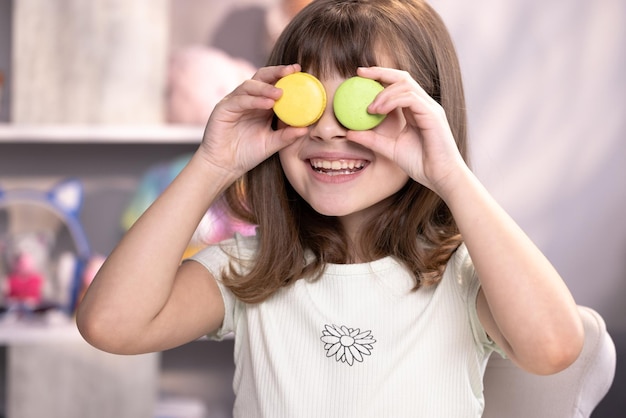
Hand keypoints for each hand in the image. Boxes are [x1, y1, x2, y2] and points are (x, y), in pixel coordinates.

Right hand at [197, 64, 308, 180]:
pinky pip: (240, 100)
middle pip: (261, 77)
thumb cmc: (247, 154)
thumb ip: (287, 136)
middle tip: (292, 71)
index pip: (273, 83)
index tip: (300, 70)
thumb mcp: (271, 144)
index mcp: (260, 105)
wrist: (224, 166)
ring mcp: (234, 102)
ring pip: (249, 86)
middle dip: (276, 72)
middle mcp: (247, 100)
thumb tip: (306, 129)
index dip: (285, 76)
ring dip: (265, 88)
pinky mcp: (223, 109)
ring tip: (280, 93)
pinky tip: (267, 104)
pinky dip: (254, 100)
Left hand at [346, 66, 467, 197]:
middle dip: (380, 72)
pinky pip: (410, 98)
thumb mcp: (390, 149)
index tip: (360, 75)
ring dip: (383, 93)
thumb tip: (349, 133)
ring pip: (405, 85)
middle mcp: (424, 105)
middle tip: (360, 73)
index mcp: (415, 110)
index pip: (398, 85)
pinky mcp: (433, 115)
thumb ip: (372, 139)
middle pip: (402, 77)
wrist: (441, 177)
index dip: (380, 76)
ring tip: (369, 108)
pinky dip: (392, 101)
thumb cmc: (421, 164)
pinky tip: (379, 111)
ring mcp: (430, 108)